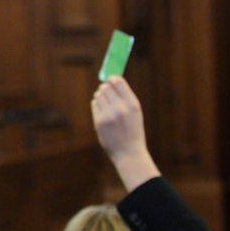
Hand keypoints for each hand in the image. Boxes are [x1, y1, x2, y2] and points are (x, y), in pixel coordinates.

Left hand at [91, 76, 159, 191]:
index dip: (112, 78)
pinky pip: (94, 105)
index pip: (118, 82)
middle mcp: (121, 108)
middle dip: (105, 87)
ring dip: (100, 96)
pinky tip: (102, 111)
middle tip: (106, 91)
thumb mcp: (135, 112)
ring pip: (98, 95)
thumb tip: (111, 80)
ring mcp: (109, 115)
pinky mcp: (99, 122)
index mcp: (133, 104)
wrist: (128, 152)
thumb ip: (125, 97)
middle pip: (106, 87)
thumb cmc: (132, 130)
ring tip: (106, 104)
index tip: (110, 79)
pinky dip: (97, 105)